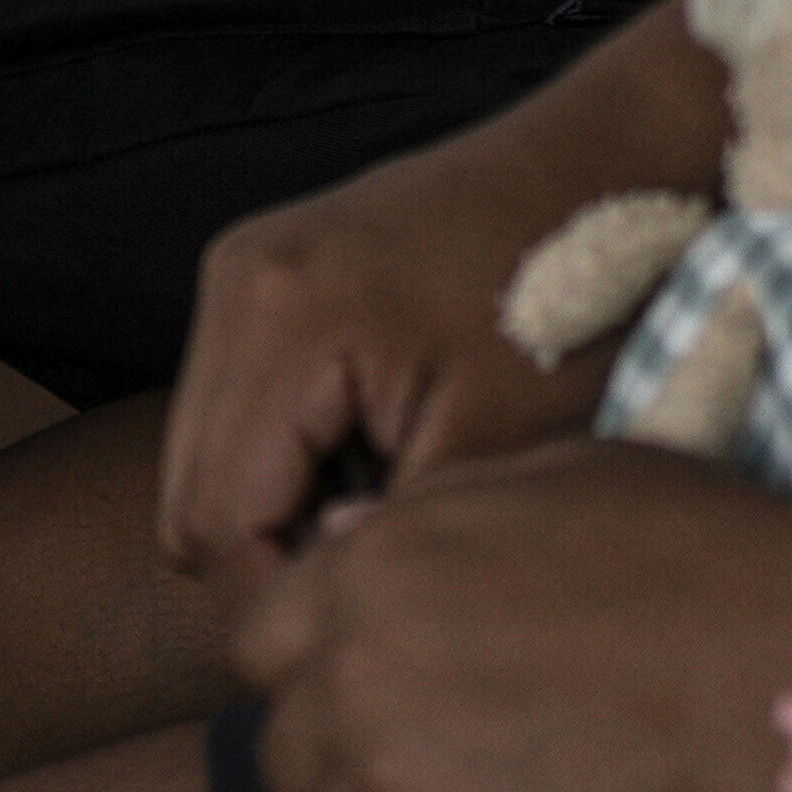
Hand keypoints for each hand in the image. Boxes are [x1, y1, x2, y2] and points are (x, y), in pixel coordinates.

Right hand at [160, 62, 655, 581]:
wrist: (606, 163)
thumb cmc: (576, 299)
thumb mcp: (497, 443)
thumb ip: (390, 536)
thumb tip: (318, 601)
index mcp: (284, 319)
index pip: (217, 523)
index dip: (285, 600)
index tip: (369, 628)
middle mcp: (236, 283)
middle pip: (185, 497)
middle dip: (274, 558)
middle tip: (383, 575)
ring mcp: (241, 269)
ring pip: (202, 459)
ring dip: (280, 507)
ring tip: (391, 503)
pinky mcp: (263, 272)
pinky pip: (235, 408)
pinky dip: (291, 454)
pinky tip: (382, 450)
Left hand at [236, 442, 791, 791]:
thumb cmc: (709, 557)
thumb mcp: (551, 480)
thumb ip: (430, 522)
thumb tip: (353, 549)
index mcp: (369, 573)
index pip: (261, 649)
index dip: (322, 670)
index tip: (385, 690)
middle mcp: (358, 686)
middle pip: (287, 762)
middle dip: (348, 767)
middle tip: (441, 772)